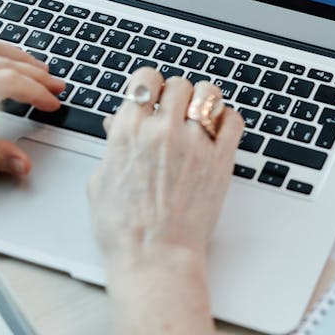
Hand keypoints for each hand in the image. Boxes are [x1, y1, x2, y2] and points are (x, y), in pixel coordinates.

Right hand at [89, 69, 243, 333]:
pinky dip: (227, 119)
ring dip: (202, 100)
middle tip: (174, 111)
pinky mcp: (222, 158)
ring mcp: (196, 143)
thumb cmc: (125, 228)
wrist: (155, 256)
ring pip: (208, 93)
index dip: (149, 83)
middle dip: (175, 94)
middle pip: (178, 83)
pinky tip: (218, 130)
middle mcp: (163, 131)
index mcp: (130, 132)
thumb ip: (113, 145)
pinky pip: (234, 119)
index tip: (152, 93)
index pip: (145, 78)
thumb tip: (118, 123)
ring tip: (198, 115)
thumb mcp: (101, 181)